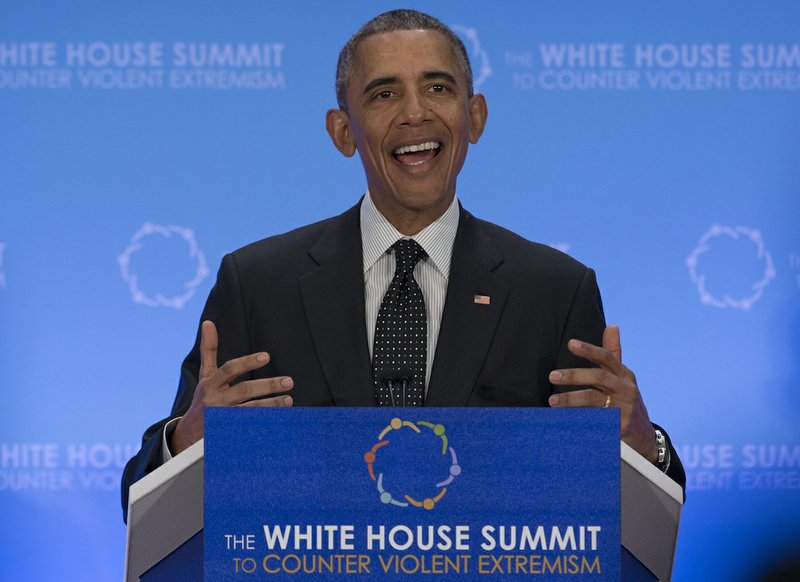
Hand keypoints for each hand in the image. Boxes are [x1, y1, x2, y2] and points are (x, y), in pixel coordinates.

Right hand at [171, 320, 293, 454]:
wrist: (189, 434)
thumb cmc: (203, 397)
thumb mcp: (205, 374)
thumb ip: (209, 350)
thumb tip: (208, 323)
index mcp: (210, 383)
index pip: (229, 370)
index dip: (247, 362)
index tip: (266, 356)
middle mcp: (216, 400)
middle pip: (244, 390)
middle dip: (268, 385)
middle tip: (289, 381)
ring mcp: (222, 418)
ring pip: (250, 410)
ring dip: (271, 405)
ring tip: (288, 400)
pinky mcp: (228, 432)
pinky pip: (250, 426)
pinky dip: (265, 422)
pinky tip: (280, 418)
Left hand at [547, 325, 657, 462]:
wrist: (643, 437)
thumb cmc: (627, 400)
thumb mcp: (623, 377)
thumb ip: (614, 353)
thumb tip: (612, 326)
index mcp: (624, 374)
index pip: (606, 357)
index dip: (589, 350)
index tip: (570, 344)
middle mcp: (625, 388)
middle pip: (598, 376)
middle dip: (574, 375)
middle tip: (552, 375)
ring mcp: (623, 407)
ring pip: (594, 399)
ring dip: (571, 399)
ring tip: (552, 401)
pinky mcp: (619, 426)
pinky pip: (595, 420)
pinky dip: (579, 418)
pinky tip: (564, 418)